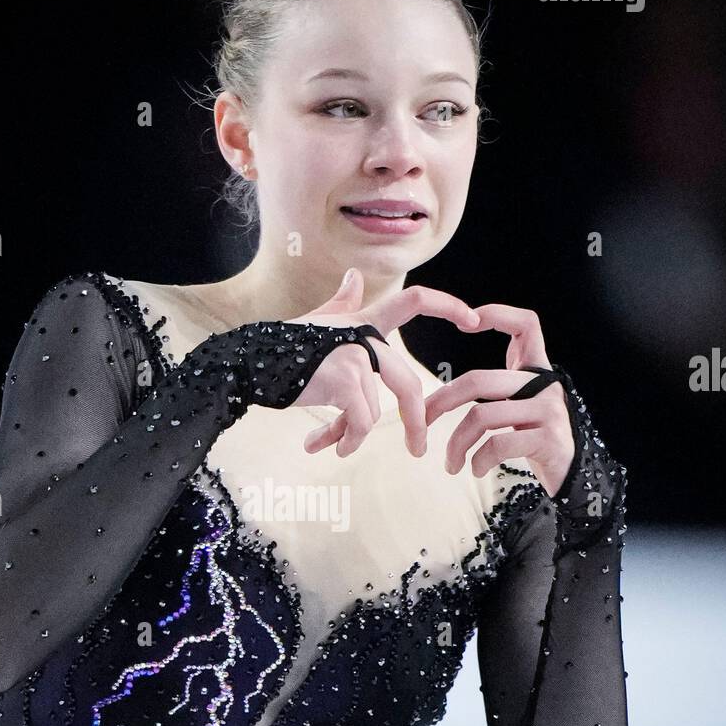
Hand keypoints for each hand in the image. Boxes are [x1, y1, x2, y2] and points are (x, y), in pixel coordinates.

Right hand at [292, 269, 481, 458]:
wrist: (251, 361)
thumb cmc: (284, 346)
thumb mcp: (319, 322)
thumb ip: (343, 304)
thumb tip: (355, 277)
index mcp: (363, 320)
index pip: (416, 300)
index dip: (449, 306)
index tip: (474, 321)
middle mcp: (364, 335)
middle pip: (407, 383)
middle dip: (416, 421)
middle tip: (418, 448)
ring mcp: (354, 355)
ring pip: (375, 411)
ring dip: (354, 436)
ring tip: (339, 448)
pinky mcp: (343, 378)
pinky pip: (359, 421)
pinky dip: (347, 440)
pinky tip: (328, 448)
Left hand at [423, 304, 574, 497]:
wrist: (573, 475)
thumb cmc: (536, 441)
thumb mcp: (521, 408)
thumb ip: (500, 390)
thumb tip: (449, 391)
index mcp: (537, 372)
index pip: (527, 325)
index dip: (499, 314)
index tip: (467, 323)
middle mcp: (546, 385)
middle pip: (480, 380)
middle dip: (441, 401)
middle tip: (422, 422)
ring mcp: (549, 411)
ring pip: (482, 416)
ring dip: (457, 444)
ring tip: (451, 464)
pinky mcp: (548, 440)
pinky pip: (498, 445)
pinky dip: (478, 461)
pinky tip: (475, 470)